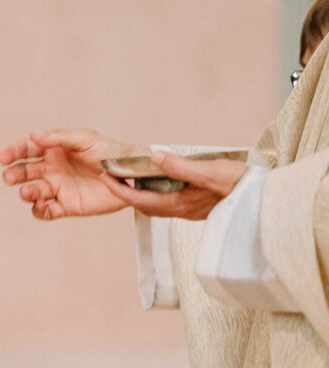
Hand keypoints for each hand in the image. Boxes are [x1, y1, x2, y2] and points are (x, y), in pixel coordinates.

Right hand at [0, 128, 145, 219]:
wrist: (133, 175)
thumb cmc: (112, 152)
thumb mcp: (86, 139)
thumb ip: (59, 138)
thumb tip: (33, 136)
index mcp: (55, 150)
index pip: (27, 150)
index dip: (13, 153)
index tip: (4, 158)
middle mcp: (53, 169)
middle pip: (25, 172)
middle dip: (15, 174)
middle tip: (11, 177)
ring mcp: (59, 188)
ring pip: (33, 191)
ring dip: (26, 192)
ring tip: (27, 192)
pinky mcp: (67, 206)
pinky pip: (46, 211)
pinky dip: (38, 210)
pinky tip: (39, 206)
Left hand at [99, 150, 248, 219]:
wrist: (263, 202)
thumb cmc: (239, 185)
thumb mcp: (209, 171)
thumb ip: (180, 166)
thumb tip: (155, 156)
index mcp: (179, 203)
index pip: (140, 198)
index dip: (120, 189)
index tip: (104, 177)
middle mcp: (180, 210)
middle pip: (143, 204)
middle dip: (124, 192)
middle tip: (109, 178)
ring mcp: (188, 211)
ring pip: (154, 205)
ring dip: (139, 195)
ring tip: (127, 181)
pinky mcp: (196, 208)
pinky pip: (167, 203)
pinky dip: (154, 195)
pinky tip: (157, 185)